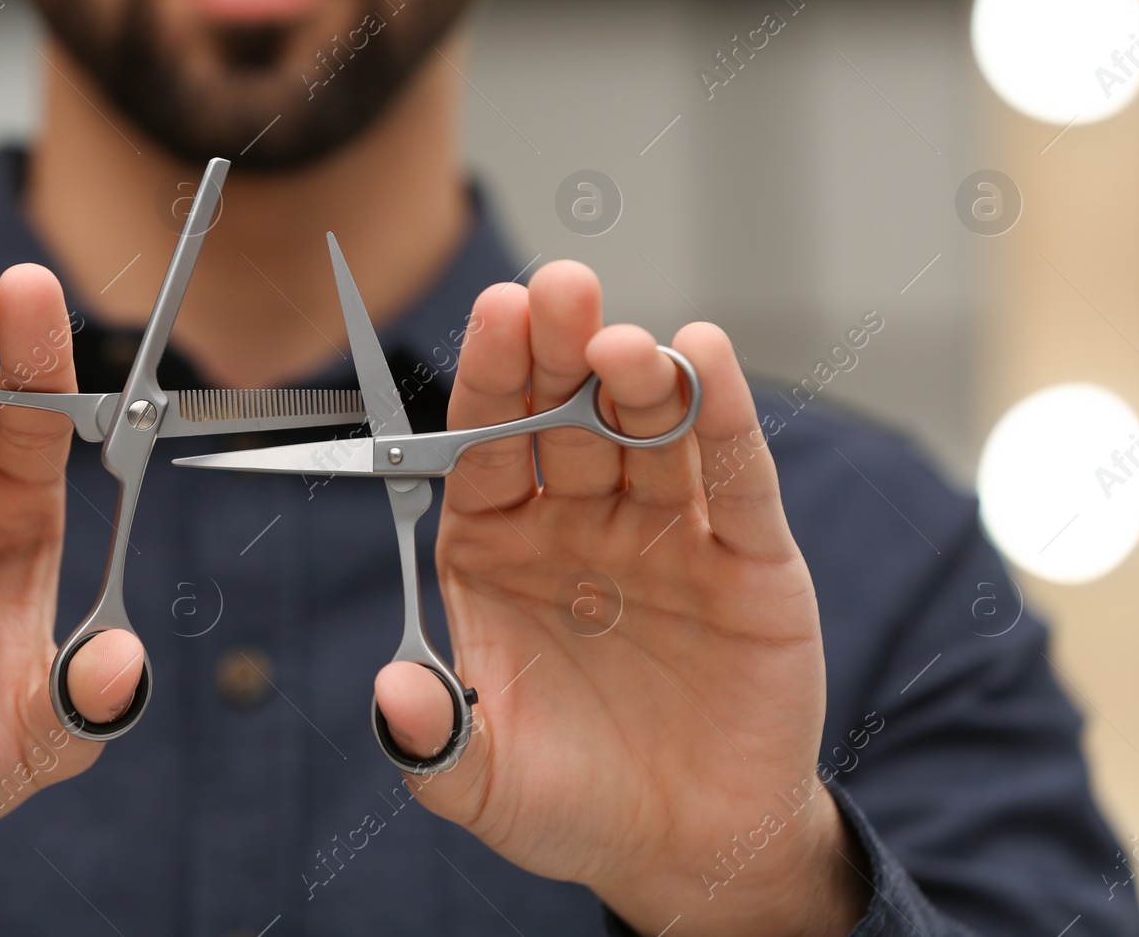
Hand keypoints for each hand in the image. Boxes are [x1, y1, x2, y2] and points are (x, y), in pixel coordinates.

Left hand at [374, 262, 866, 935]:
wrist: (690, 849)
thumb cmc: (572, 801)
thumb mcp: (485, 784)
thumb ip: (436, 738)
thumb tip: (391, 690)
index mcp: (498, 550)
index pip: (486, 445)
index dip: (491, 381)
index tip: (495, 314)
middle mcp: (579, 524)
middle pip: (567, 417)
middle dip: (561, 351)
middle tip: (558, 288)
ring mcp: (665, 533)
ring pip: (650, 434)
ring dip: (638, 379)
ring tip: (622, 341)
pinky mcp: (747, 558)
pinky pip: (734, 479)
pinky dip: (723, 419)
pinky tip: (705, 358)